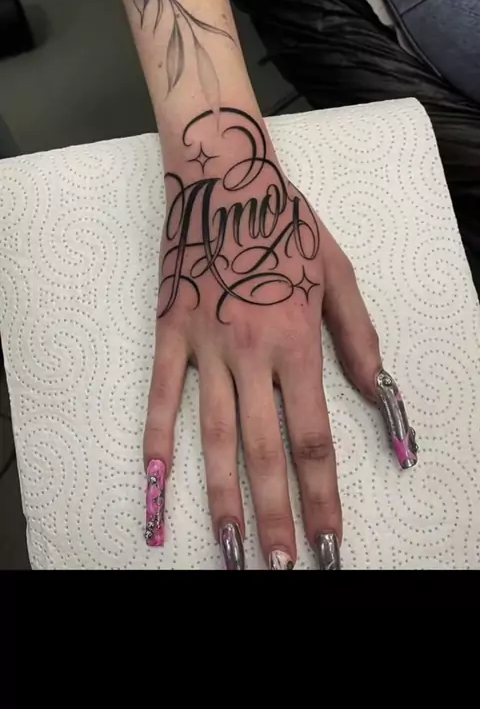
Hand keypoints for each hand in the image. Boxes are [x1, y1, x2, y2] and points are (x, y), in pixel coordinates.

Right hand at [143, 108, 382, 568]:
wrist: (223, 179)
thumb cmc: (285, 225)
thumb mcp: (338, 274)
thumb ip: (360, 340)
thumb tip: (383, 400)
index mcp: (297, 340)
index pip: (313, 437)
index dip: (324, 496)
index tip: (331, 540)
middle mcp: (250, 353)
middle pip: (263, 451)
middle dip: (277, 515)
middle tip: (283, 567)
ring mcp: (203, 345)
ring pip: (211, 436)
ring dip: (221, 498)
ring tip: (230, 550)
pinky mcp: (169, 333)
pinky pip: (159, 396)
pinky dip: (156, 442)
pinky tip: (155, 488)